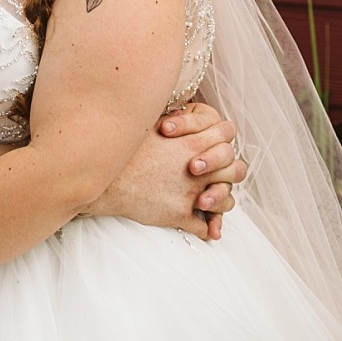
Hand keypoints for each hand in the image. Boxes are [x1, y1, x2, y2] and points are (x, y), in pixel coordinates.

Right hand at [85, 102, 245, 240]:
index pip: (227, 134)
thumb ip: (172, 121)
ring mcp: (191, 193)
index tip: (217, 143)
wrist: (106, 180)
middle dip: (230, 171)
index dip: (224, 137)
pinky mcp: (180, 215)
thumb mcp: (149, 127)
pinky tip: (205, 228)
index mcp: (191, 142)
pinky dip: (207, 228)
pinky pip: (203, 226)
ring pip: (225, 201)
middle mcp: (198, 168)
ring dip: (222, 202)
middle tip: (220, 173)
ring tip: (211, 202)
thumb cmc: (124, 151)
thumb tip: (181, 112)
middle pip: (235, 168)